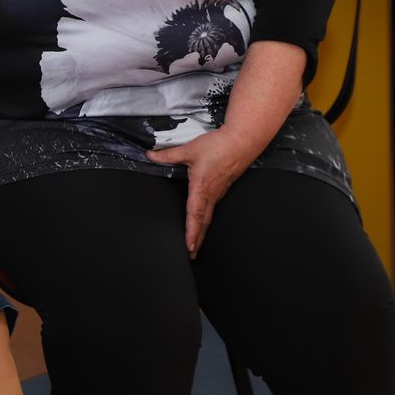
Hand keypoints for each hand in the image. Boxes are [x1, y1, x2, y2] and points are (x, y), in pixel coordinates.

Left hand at [146, 129, 255, 257]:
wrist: (243, 140)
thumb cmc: (218, 146)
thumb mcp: (189, 149)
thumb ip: (168, 155)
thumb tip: (151, 155)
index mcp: (201, 188)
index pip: (194, 215)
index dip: (191, 232)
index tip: (189, 247)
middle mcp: (212, 194)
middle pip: (203, 222)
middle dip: (197, 239)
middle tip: (192, 254)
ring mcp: (219, 192)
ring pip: (209, 216)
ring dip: (202, 231)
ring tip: (196, 244)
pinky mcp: (223, 187)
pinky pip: (213, 207)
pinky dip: (207, 218)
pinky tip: (203, 220)